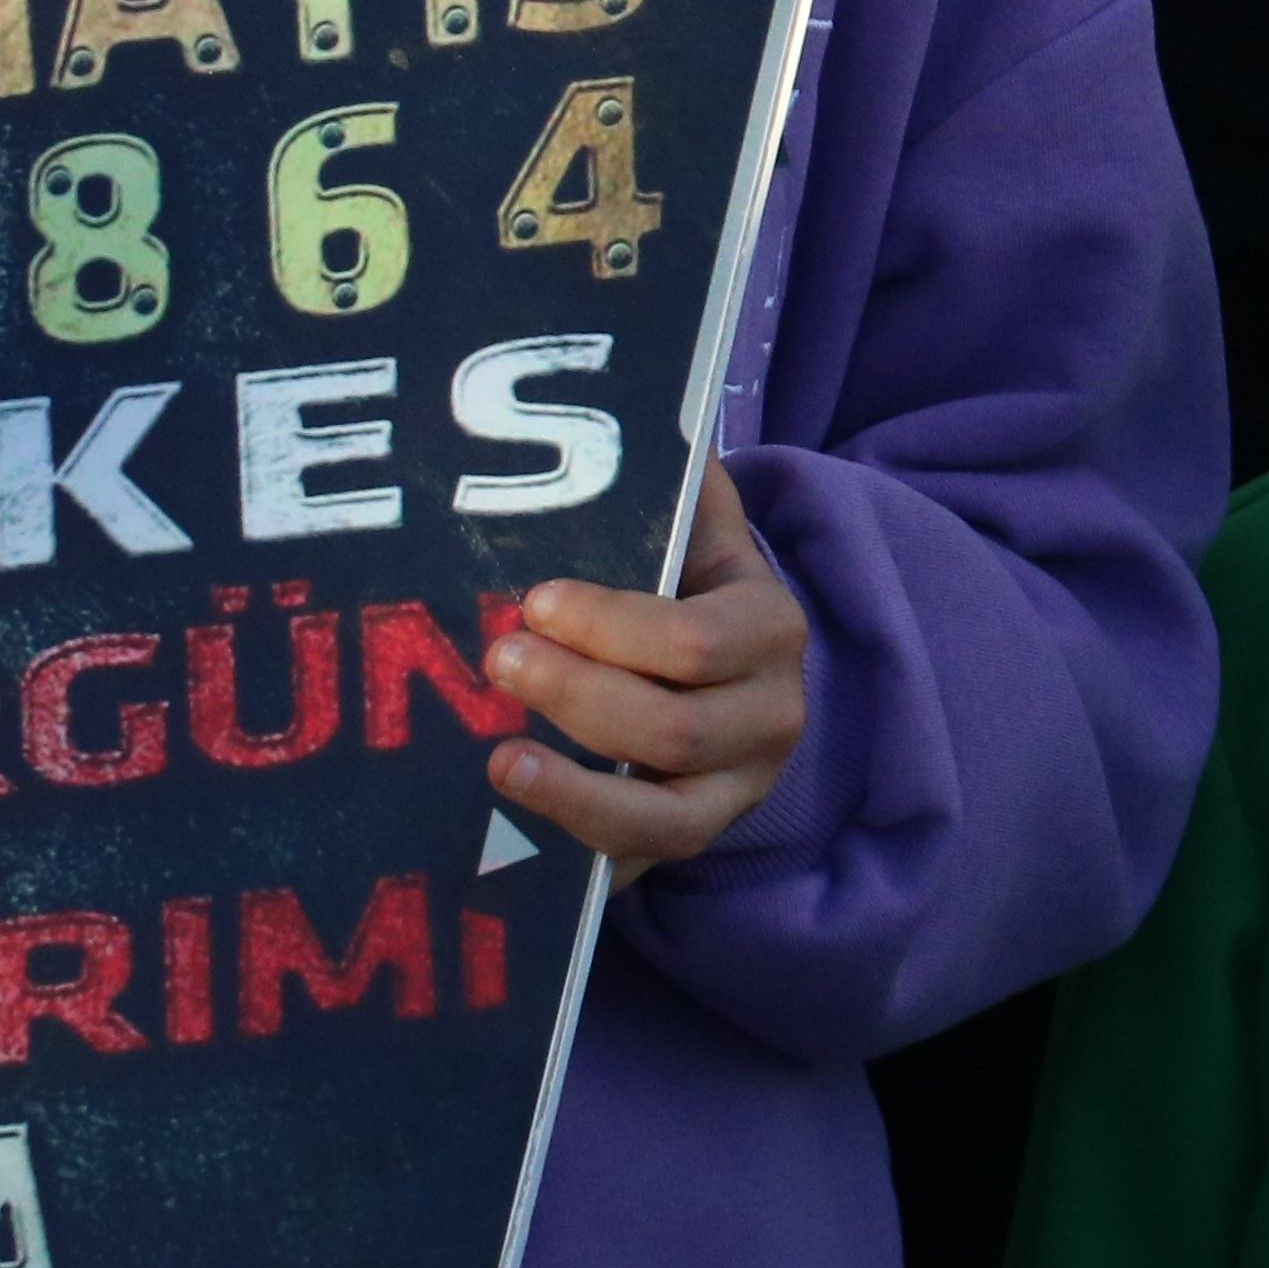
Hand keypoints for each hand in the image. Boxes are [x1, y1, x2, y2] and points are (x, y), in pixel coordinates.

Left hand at [487, 463, 812, 865]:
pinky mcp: (686, 848)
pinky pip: (636, 864)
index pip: (695, 643)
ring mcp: (733, 796)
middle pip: (672, 731)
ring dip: (571, 789)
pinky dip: (575, 841)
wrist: (727, 680)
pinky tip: (516, 810)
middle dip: (578, 697)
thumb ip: (673, 483)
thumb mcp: (693, 534)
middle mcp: (770, 722)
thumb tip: (641, 403)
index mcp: (769, 633)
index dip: (611, 628)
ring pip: (661, 817)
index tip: (535, 602)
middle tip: (498, 660)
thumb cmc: (685, 591)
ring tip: (498, 757)